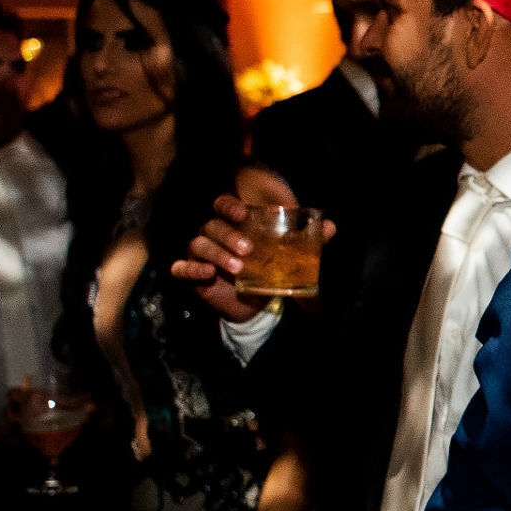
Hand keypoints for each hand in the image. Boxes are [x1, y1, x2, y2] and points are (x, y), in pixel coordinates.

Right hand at [169, 168, 333, 321]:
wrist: (255, 304)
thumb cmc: (267, 270)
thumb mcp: (288, 255)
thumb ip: (307, 240)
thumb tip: (330, 226)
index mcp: (232, 224)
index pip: (223, 205)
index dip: (230, 206)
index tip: (244, 213)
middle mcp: (212, 234)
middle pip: (211, 225)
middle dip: (228, 235)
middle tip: (248, 249)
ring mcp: (199, 253)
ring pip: (199, 244)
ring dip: (218, 253)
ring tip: (238, 267)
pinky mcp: (191, 274)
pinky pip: (180, 268)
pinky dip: (190, 268)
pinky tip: (207, 272)